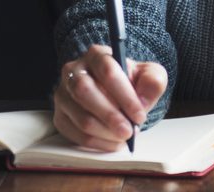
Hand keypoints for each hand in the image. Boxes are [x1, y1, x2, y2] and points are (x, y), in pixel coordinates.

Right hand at [53, 45, 167, 151]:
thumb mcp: (149, 75)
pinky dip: (96, 143)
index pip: (107, 71)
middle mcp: (74, 71)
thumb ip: (153, 81)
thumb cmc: (132, 83)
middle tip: (129, 131)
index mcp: (97, 55)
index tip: (139, 115)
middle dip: (110, 116)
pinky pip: (74, 133)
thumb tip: (143, 99)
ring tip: (123, 137)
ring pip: (80, 116)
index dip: (124, 96)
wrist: (117, 94)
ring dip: (105, 132)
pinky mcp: (60, 115)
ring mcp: (63, 94)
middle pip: (85, 92)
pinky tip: (112, 143)